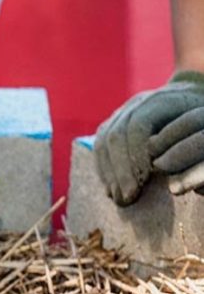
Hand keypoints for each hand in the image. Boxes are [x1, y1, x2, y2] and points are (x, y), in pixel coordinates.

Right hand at [94, 70, 203, 204]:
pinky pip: (100, 147)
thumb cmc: (202, 117)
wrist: (191, 95)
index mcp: (160, 101)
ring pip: (103, 141)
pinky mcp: (112, 124)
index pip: (137, 126)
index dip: (136, 156)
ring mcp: (121, 113)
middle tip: (128, 197)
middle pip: (116, 135)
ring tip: (119, 198)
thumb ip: (187, 144)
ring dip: (109, 173)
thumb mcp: (201, 127)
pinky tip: (111, 189)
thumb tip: (163, 169)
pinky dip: (104, 170)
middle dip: (120, 170)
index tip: (143, 183)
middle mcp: (135, 104)